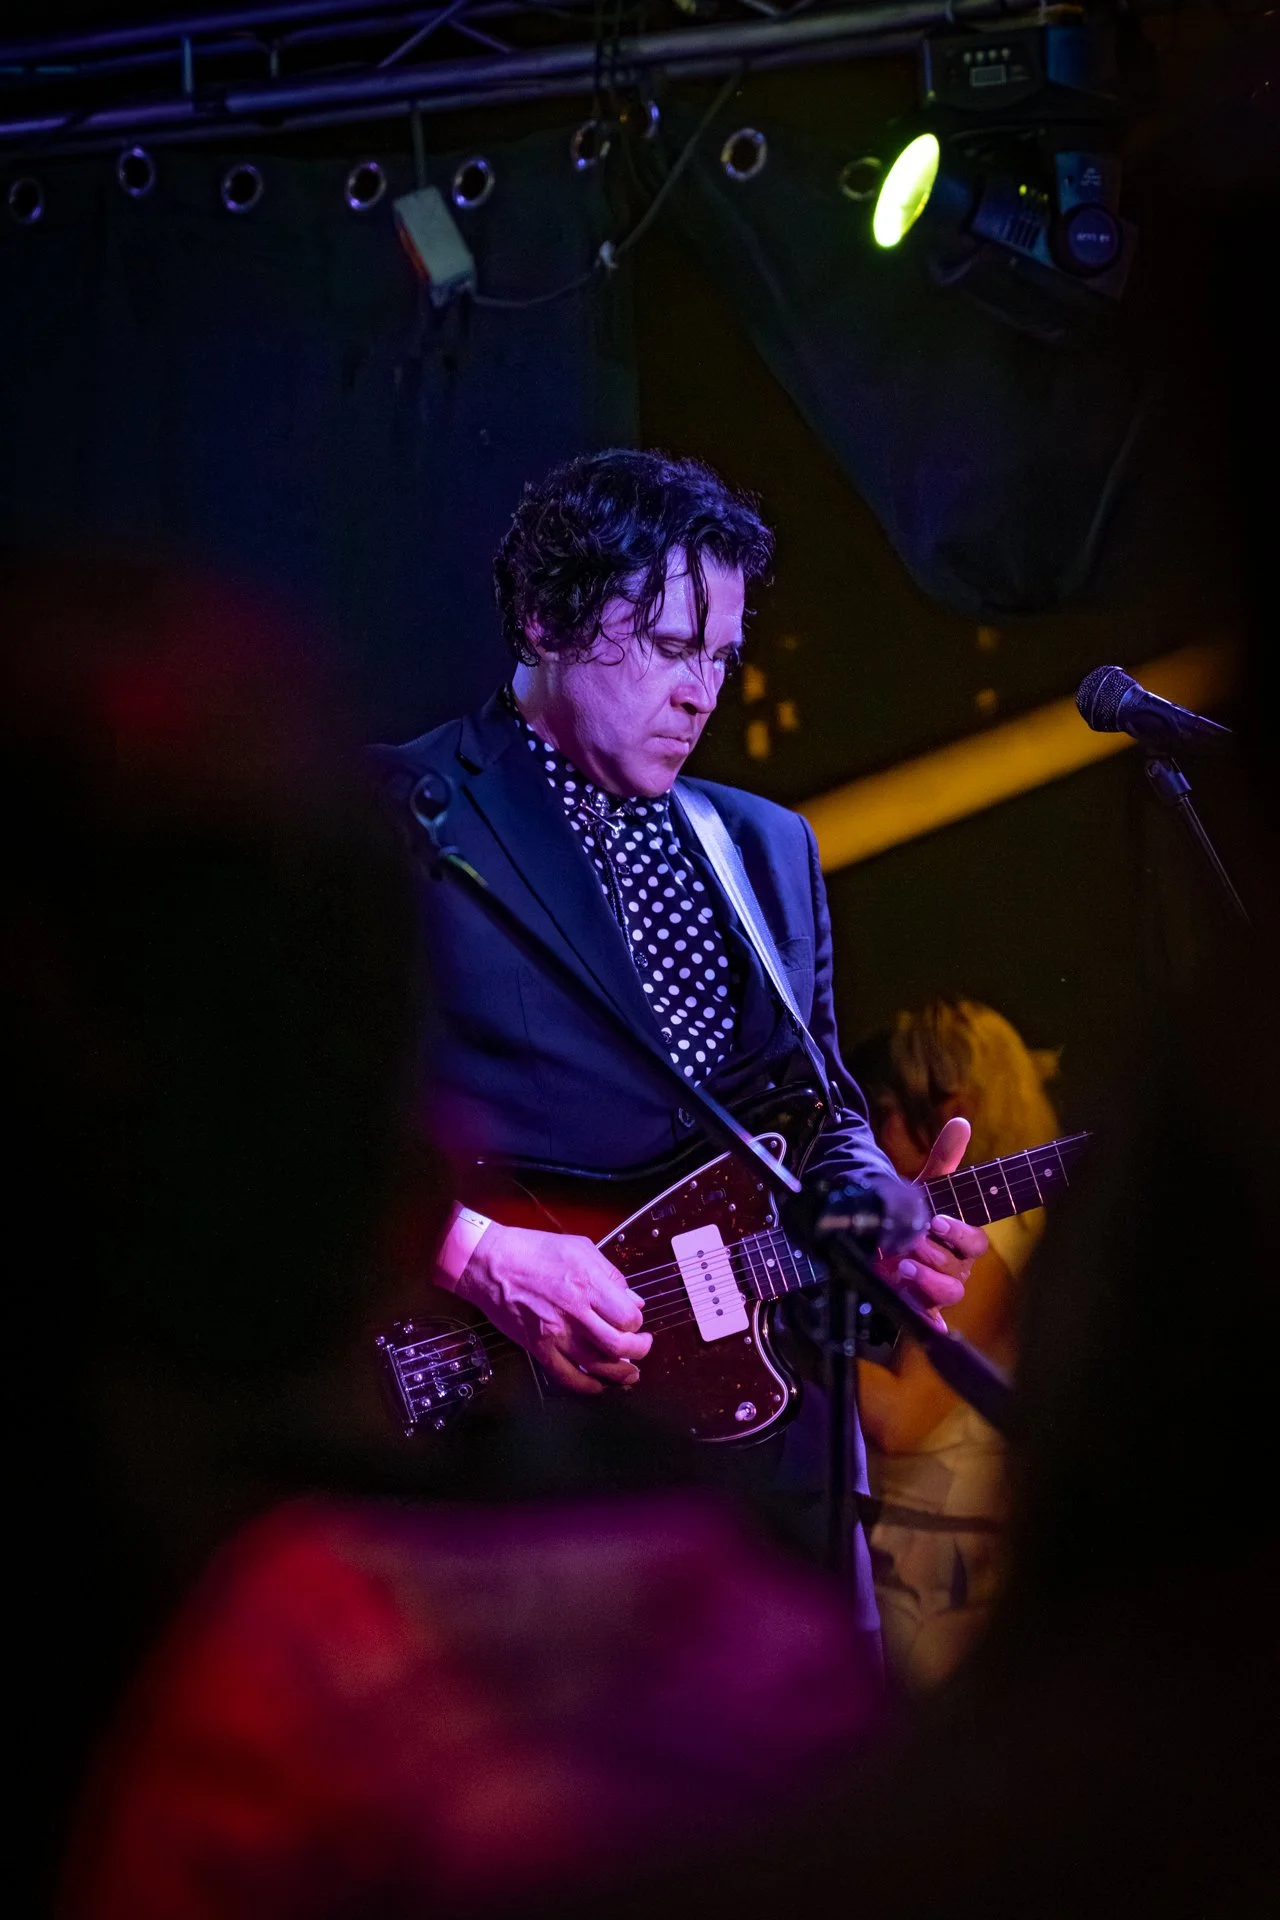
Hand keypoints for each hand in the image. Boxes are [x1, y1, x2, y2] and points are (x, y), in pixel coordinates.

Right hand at [454, 1223, 651, 1395]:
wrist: (490, 1263)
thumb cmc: (532, 1249)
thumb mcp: (580, 1248)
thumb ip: (611, 1275)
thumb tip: (634, 1299)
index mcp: (587, 1283)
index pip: (628, 1316)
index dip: (637, 1323)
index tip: (635, 1321)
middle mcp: (574, 1311)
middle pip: (619, 1345)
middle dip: (638, 1351)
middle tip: (641, 1347)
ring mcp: (555, 1333)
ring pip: (597, 1366)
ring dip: (620, 1373)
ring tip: (631, 1371)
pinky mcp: (538, 1347)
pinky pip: (567, 1377)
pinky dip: (587, 1387)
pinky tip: (599, 1386)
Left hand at [877, 1117, 987, 1328]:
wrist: (882, 1231)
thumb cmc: (912, 1209)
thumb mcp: (925, 1184)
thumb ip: (943, 1157)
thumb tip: (960, 1122)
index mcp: (960, 1239)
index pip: (974, 1243)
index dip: (958, 1233)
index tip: (936, 1221)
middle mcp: (954, 1265)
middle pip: (959, 1270)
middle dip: (935, 1256)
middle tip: (911, 1243)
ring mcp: (936, 1287)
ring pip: (949, 1293)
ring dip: (928, 1282)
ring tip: (903, 1266)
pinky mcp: (918, 1303)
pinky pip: (931, 1320)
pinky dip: (932, 1323)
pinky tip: (929, 1325)